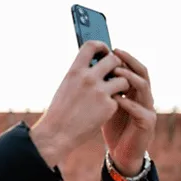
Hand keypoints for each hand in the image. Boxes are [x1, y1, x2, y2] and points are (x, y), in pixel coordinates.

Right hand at [31, 40, 130, 167]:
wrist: (57, 134)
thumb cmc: (59, 112)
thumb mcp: (66, 86)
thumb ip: (81, 74)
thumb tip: (96, 66)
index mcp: (75, 71)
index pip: (91, 46)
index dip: (102, 46)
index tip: (104, 52)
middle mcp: (88, 78)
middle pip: (113, 60)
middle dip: (117, 65)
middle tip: (115, 73)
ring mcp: (100, 92)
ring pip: (123, 79)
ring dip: (121, 85)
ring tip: (114, 92)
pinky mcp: (109, 106)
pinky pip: (119, 99)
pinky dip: (114, 104)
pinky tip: (104, 111)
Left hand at [102, 49, 156, 175]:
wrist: (121, 153)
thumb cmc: (112, 127)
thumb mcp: (105, 104)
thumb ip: (103, 89)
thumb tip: (88, 69)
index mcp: (136, 91)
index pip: (134, 68)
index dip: (125, 57)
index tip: (111, 48)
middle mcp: (145, 97)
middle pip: (142, 72)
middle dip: (129, 61)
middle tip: (116, 54)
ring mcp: (149, 109)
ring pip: (144, 88)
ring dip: (129, 78)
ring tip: (116, 72)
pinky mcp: (148, 124)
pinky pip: (139, 110)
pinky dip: (127, 103)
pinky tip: (115, 99)